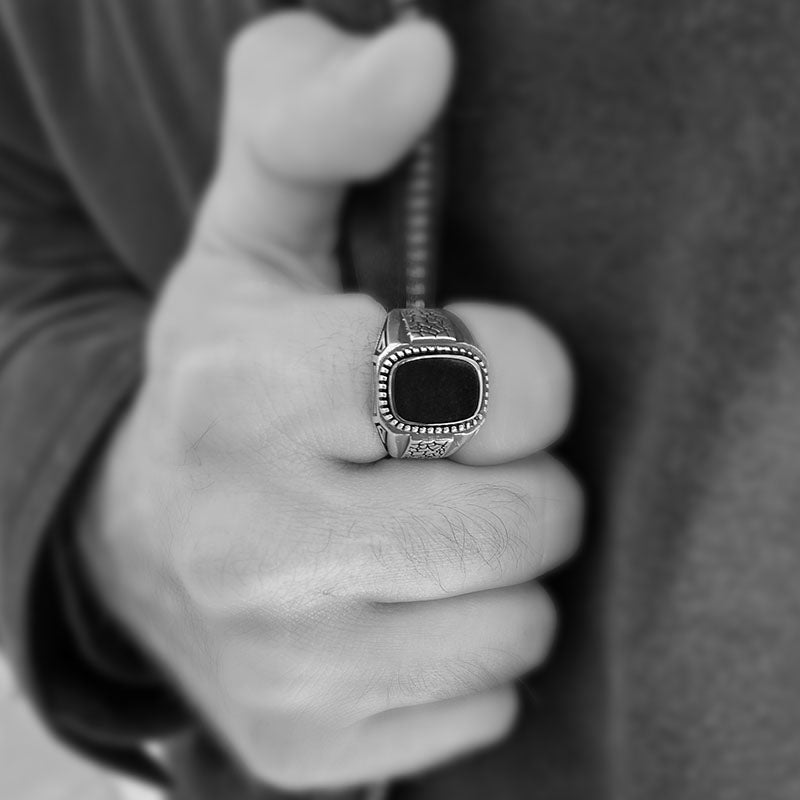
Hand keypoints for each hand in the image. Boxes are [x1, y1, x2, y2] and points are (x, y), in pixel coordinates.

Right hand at [78, 11, 581, 790]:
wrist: (148, 539)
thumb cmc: (232, 378)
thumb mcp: (256, 231)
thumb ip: (322, 114)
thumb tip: (424, 51)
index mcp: (244, 391)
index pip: (488, 381)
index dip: (515, 375)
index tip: (462, 379)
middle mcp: (249, 541)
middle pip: (526, 519)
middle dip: (517, 483)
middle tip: (448, 465)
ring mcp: (278, 667)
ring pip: (514, 629)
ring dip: (495, 575)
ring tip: (425, 538)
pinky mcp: (305, 748)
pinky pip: (481, 710)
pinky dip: (464, 659)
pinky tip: (398, 614)